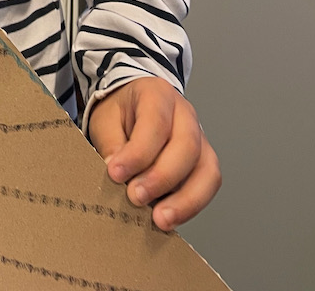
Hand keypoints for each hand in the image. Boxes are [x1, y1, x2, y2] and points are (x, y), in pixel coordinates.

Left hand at [88, 77, 220, 230]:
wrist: (134, 105)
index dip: (137, 153)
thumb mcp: (105, 119)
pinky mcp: (204, 161)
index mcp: (157, 94)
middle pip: (187, 146)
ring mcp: (200, 137)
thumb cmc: (120, 111)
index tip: (115, 174)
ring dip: (185, 199)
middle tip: (135, 198)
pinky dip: (191, 204)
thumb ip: (111, 144)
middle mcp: (185, 114)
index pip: (155, 123)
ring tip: (160, 220)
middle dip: (161, 178)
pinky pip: (208, 184)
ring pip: (206, 169)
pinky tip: (171, 217)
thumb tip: (116, 174)